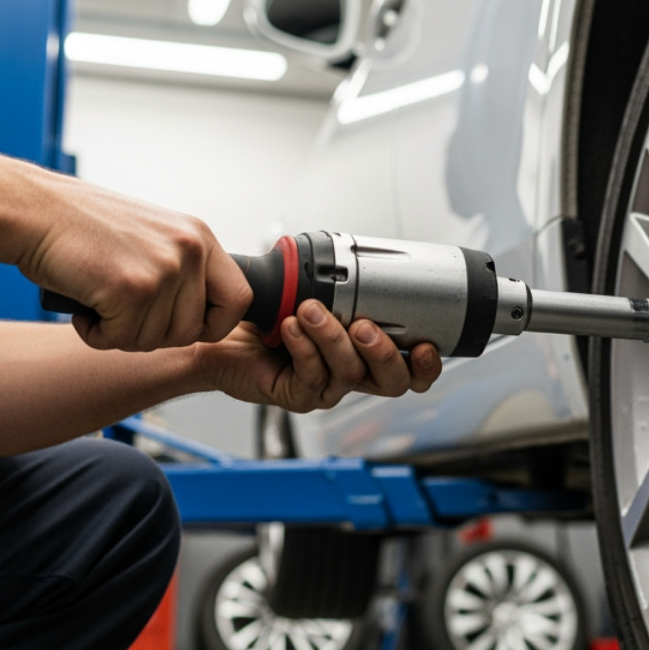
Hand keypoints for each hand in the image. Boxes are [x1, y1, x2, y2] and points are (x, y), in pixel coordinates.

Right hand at [17, 177, 251, 351]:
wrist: (34, 211)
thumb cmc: (81, 227)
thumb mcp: (151, 237)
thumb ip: (181, 268)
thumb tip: (202, 316)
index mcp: (198, 237)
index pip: (239, 299)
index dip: (215, 325)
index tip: (186, 327)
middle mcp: (189, 251)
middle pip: (193, 330)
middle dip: (154, 334)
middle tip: (120, 312)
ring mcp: (163, 269)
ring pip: (156, 340)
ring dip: (121, 333)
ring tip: (98, 301)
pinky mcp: (132, 289)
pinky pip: (122, 340)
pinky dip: (96, 335)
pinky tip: (83, 308)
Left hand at [200, 299, 441, 411]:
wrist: (220, 334)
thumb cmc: (264, 315)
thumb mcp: (309, 291)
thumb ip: (337, 283)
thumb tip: (354, 254)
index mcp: (364, 353)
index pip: (410, 368)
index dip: (426, 364)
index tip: (428, 345)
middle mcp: (349, 373)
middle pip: (392, 382)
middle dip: (384, 353)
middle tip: (363, 326)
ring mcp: (324, 387)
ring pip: (348, 373)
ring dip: (332, 338)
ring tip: (310, 311)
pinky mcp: (295, 395)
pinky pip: (310, 376)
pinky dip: (303, 348)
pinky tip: (290, 328)